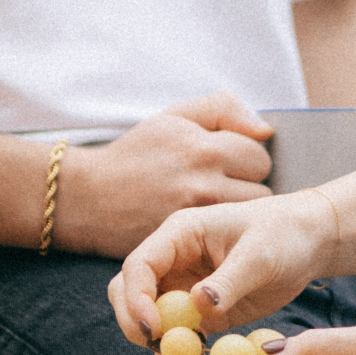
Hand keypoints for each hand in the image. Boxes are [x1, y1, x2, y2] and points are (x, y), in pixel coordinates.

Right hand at [55, 94, 274, 258]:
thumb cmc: (136, 155)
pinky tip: (205, 224)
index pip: (259, 157)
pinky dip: (220, 233)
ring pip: (247, 218)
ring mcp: (197, 218)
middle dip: (248, 188)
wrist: (90, 198)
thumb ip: (224, 110)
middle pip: (262, 191)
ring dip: (237, 212)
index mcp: (204, 148)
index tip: (228, 163)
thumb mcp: (175, 116)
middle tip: (222, 187)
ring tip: (214, 205)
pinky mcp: (188, 244)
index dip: (246, 159)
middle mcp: (205, 185)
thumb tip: (265, 131)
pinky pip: (225, 240)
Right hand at [107, 187, 338, 343]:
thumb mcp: (259, 255)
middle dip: (134, 321)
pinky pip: (178, 334)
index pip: (138, 265)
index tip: (152, 328)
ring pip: (148, 316)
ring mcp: (184, 287)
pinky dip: (178, 351)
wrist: (310, 242)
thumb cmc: (284, 234)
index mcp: (179, 234)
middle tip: (157, 348)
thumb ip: (228, 280)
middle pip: (128, 291)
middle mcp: (173, 260)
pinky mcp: (202, 313)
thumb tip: (197, 304)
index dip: (136, 297)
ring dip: (154, 340)